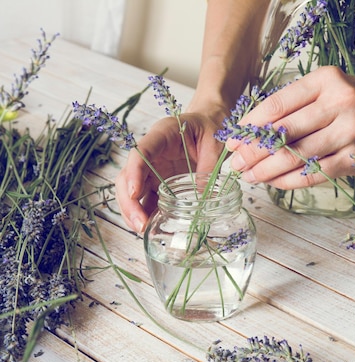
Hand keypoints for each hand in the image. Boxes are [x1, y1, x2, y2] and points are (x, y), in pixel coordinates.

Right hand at [115, 112, 223, 232]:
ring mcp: (151, 168)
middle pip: (127, 176)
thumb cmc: (210, 129)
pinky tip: (151, 227)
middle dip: (129, 202)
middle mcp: (150, 152)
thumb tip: (203, 200)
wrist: (210, 125)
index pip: (140, 153)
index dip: (134, 173)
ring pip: (131, 190)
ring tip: (143, 230)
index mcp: (162, 134)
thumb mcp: (214, 145)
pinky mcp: (157, 181)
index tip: (135, 194)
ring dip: (133, 211)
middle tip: (140, 224)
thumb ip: (208, 169)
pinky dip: (145, 213)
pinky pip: (146, 198)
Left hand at [225, 66, 354, 188]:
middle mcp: (339, 103)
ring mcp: (349, 133)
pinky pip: (313, 174)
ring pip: (296, 156)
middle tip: (234, 163)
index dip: (250, 125)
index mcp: (326, 80)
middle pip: (283, 132)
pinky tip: (272, 183)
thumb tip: (251, 131)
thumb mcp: (328, 89)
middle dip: (253, 151)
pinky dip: (289, 181)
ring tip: (249, 176)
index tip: (233, 138)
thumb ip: (295, 104)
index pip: (277, 105)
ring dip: (267, 170)